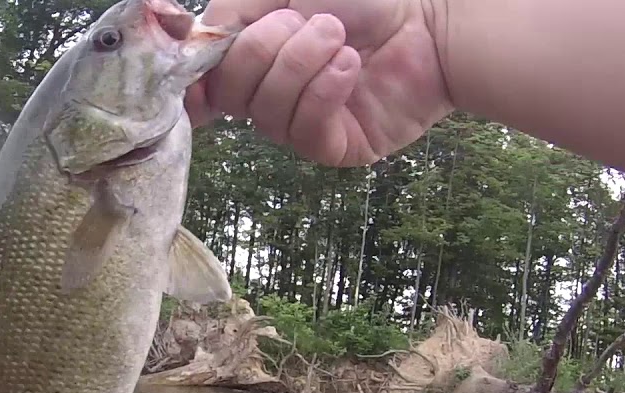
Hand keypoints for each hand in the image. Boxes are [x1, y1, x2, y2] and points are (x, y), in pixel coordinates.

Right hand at [187, 0, 452, 165]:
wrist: (433, 18)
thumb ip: (230, 12)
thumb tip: (190, 45)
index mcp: (254, 57)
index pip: (204, 84)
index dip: (195, 83)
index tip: (199, 72)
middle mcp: (270, 94)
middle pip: (229, 93)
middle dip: (264, 50)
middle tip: (317, 23)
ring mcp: (300, 124)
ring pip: (267, 113)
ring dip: (302, 65)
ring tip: (340, 40)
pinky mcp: (332, 147)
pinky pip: (303, 132)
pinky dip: (324, 92)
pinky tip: (349, 67)